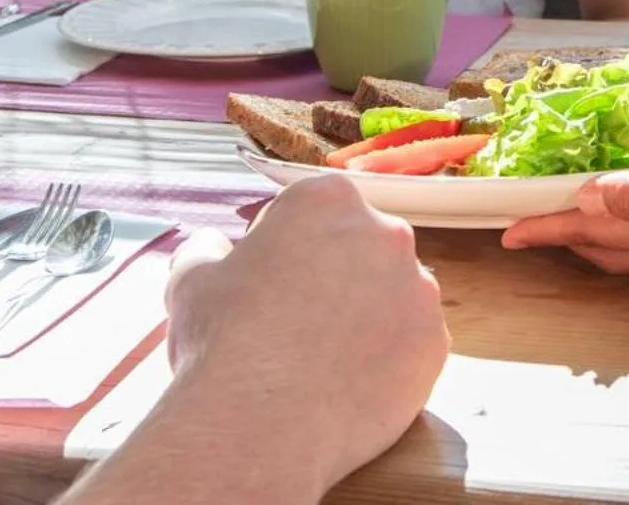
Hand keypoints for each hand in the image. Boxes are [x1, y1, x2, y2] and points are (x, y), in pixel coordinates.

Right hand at [163, 175, 447, 493]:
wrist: (259, 428)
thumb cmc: (222, 343)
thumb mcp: (193, 279)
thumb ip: (208, 250)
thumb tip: (213, 246)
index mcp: (326, 199)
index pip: (311, 211)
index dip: (286, 247)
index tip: (270, 282)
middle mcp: (384, 232)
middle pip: (360, 248)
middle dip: (335, 278)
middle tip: (297, 324)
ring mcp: (418, 288)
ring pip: (393, 296)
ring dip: (366, 317)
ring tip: (323, 361)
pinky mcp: (435, 343)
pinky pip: (413, 344)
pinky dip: (388, 360)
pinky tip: (350, 384)